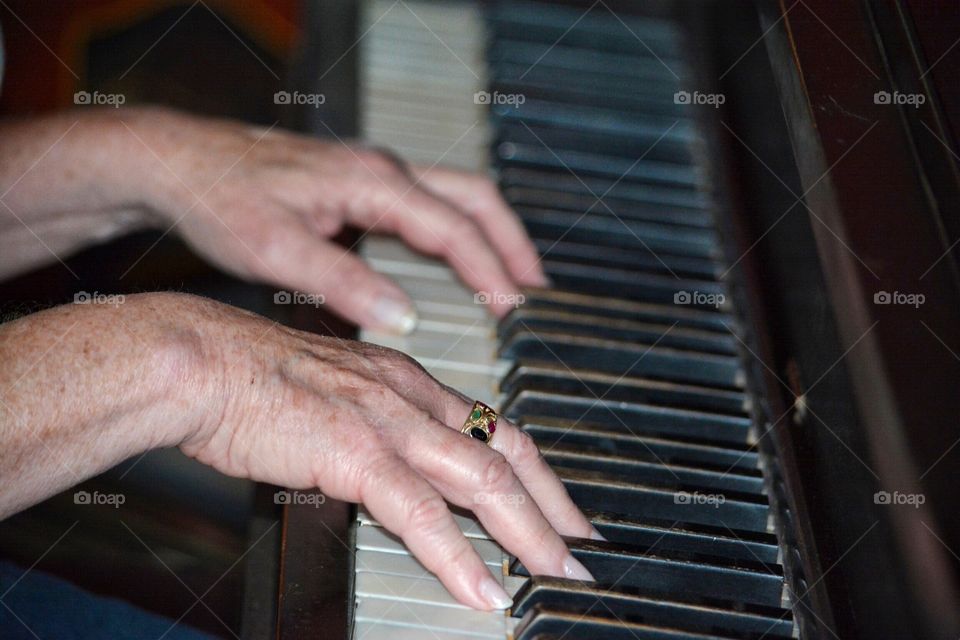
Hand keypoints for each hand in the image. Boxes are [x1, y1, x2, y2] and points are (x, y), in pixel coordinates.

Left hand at [125, 108, 545, 330]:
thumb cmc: (221, 196)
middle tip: (535, 289)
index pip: (452, 228)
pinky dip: (458, 232)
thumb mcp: (278, 250)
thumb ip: (344, 284)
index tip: (513, 307)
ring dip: (490, 234)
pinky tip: (455, 261)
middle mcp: (381, 171)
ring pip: (457, 196)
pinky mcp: (359, 185)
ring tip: (512, 278)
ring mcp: (373, 175)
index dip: (488, 270)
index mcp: (372, 182)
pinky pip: (430, 203)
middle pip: (474, 199)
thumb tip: (403, 317)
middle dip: (511, 243)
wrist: (181, 163)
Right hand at [173, 294, 594, 608]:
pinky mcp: (356, 452)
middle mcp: (411, 395)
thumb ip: (370, 425)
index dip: (534, 471)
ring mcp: (388, 421)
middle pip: (507, 452)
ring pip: (483, 481)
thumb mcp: (332, 394)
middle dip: (554, 504)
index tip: (558, 505)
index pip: (493, 426)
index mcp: (407, 381)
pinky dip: (459, 557)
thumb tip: (389, 468)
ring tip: (556, 575)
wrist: (197, 359)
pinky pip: (423, 514)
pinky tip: (481, 589)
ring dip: (528, 534)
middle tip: (582, 546)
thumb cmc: (249, 379)